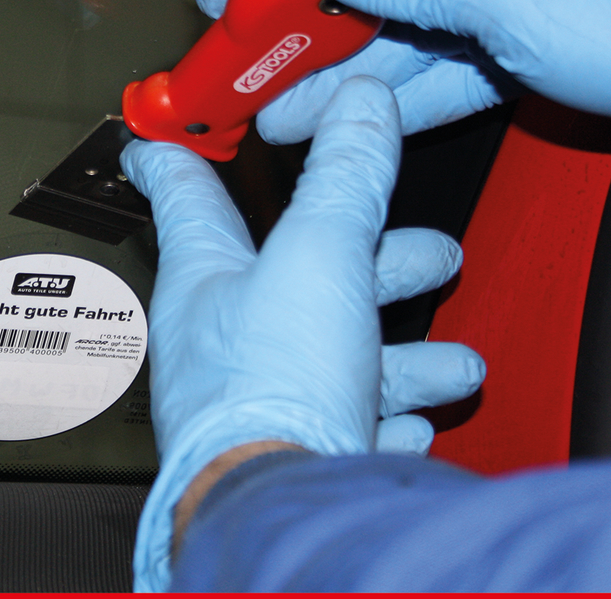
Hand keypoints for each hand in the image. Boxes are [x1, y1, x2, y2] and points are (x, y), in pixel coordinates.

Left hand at [121, 76, 486, 591]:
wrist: (283, 508)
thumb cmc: (273, 386)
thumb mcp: (321, 254)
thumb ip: (344, 176)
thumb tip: (360, 101)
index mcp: (209, 276)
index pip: (186, 196)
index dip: (178, 157)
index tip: (158, 138)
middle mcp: (225, 337)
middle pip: (298, 276)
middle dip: (369, 258)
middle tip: (419, 247)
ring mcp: (258, 399)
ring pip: (336, 356)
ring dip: (402, 353)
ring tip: (452, 358)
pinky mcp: (293, 453)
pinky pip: (344, 428)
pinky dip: (384, 419)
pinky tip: (412, 424)